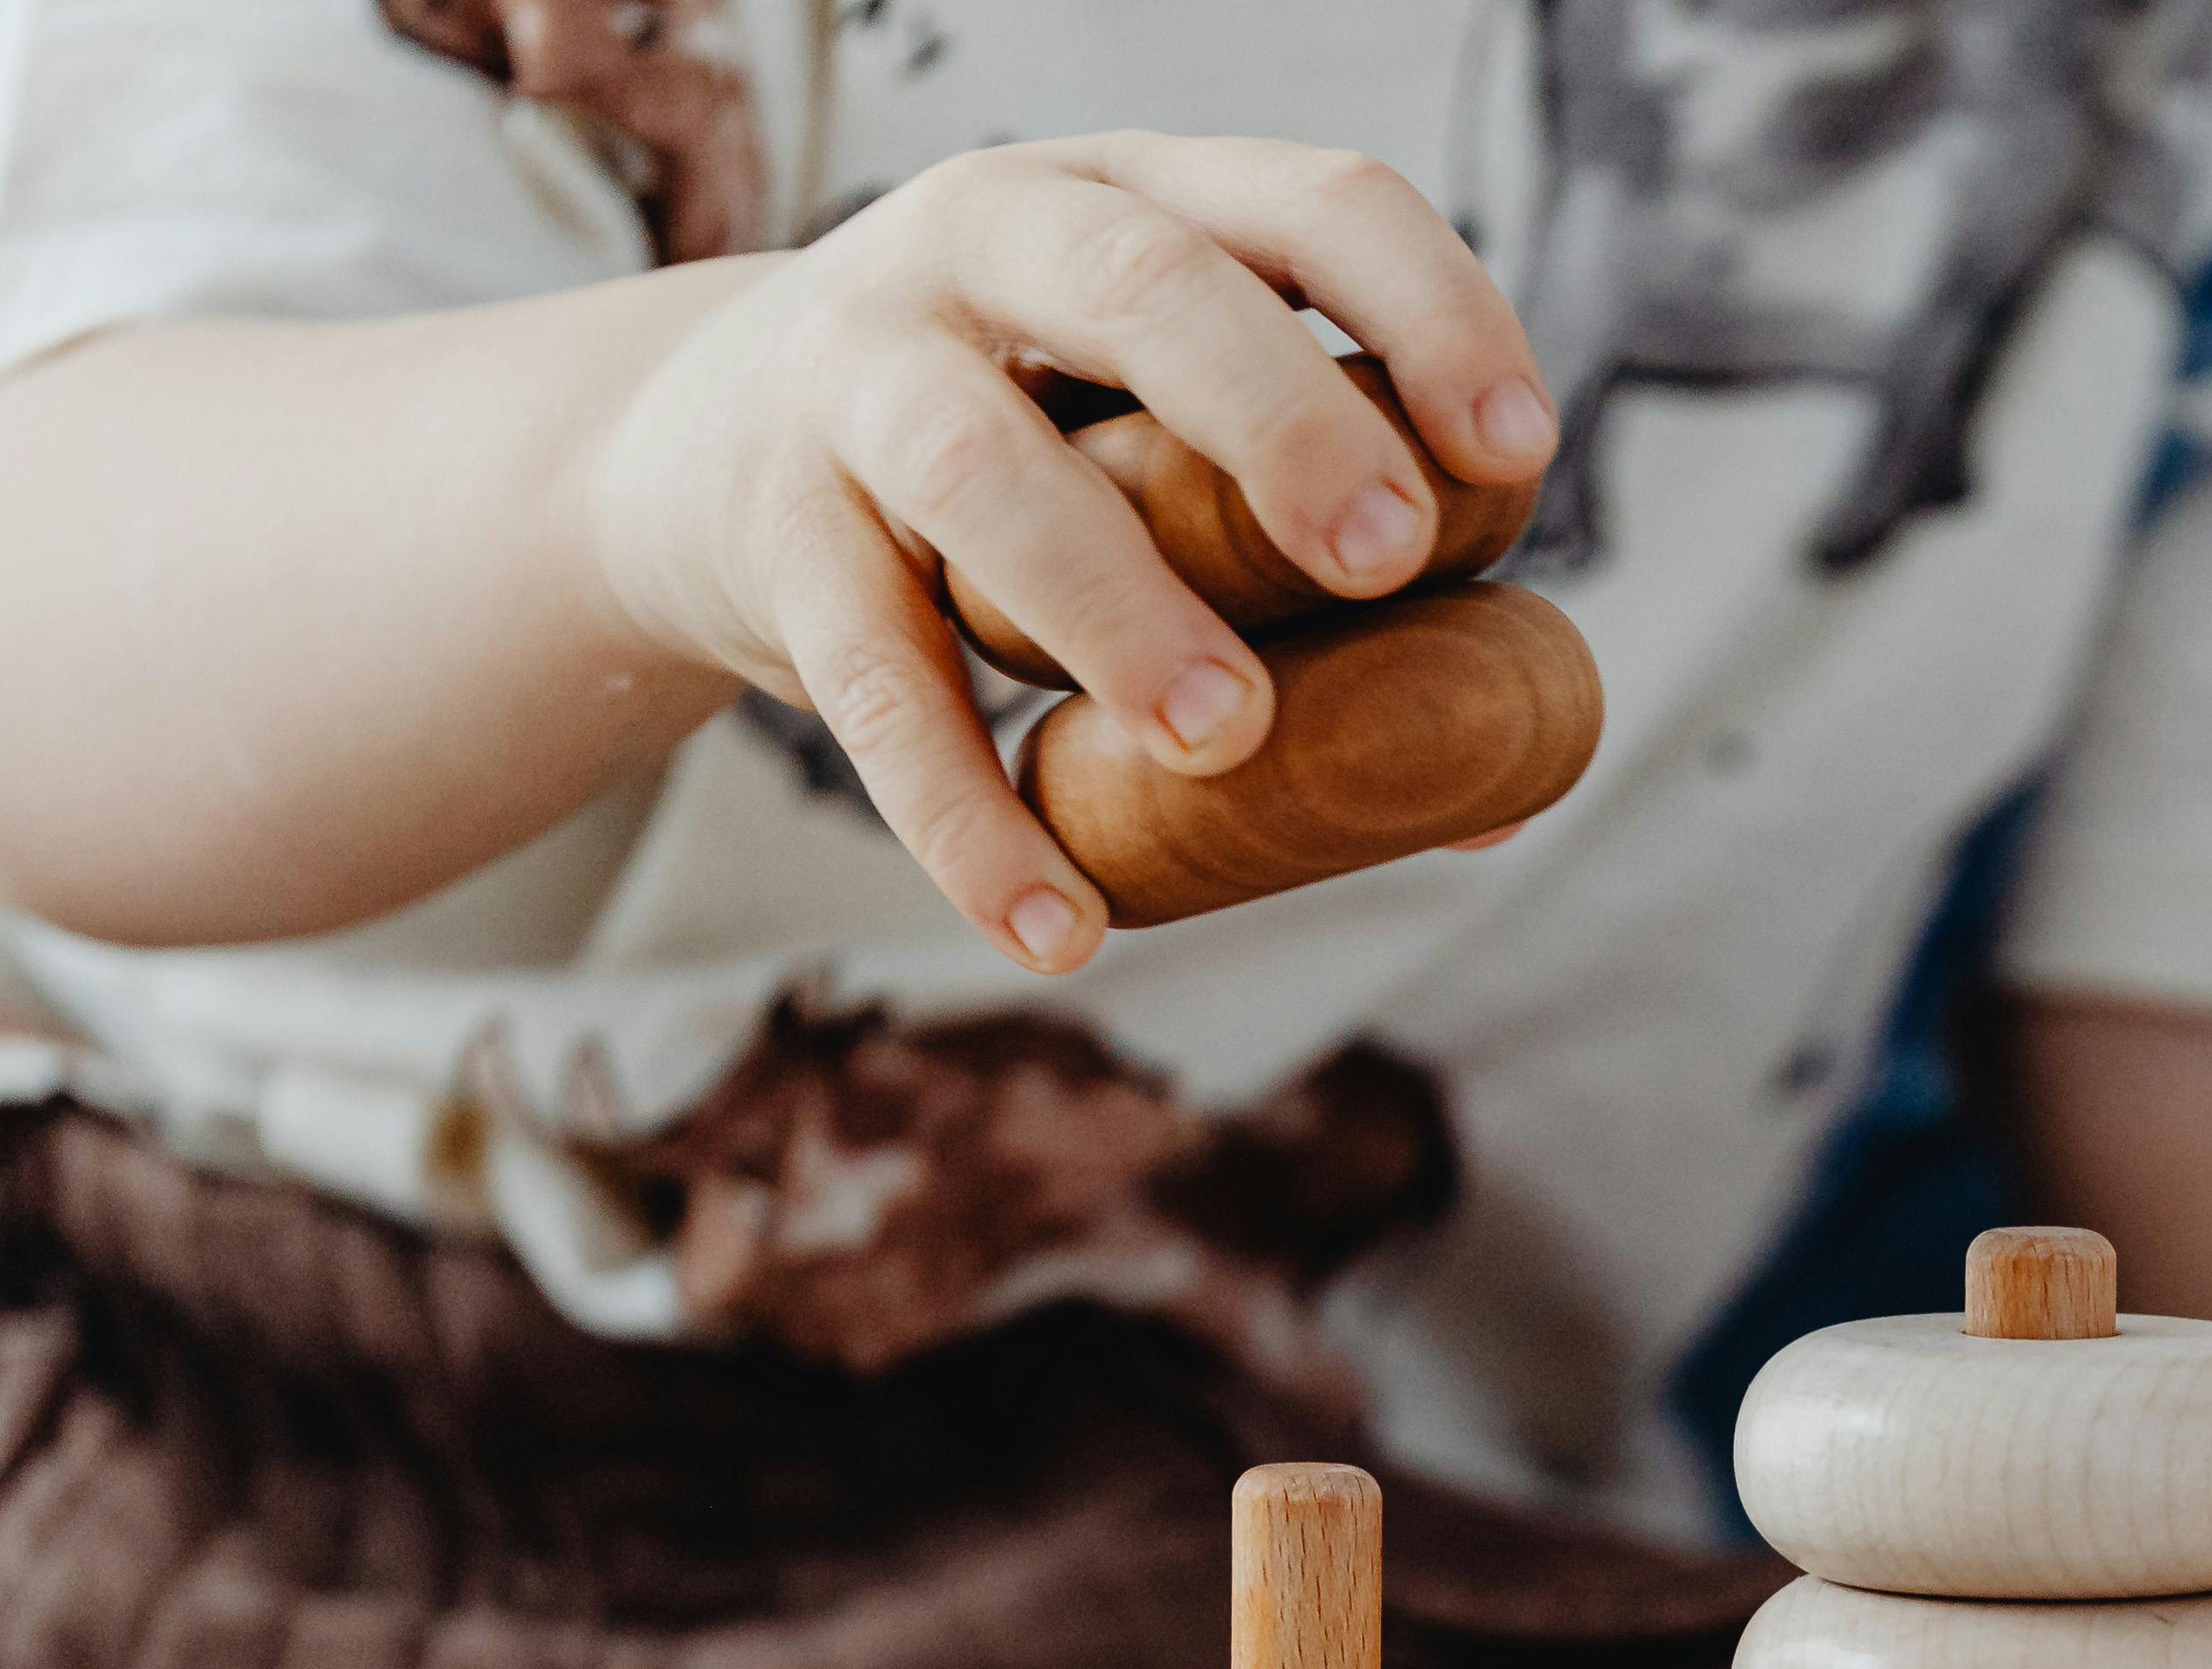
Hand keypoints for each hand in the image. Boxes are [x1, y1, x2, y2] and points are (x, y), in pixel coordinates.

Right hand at [583, 136, 1553, 971]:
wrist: (696, 451)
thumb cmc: (1010, 447)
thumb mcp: (1145, 441)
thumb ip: (1302, 571)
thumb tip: (1498, 785)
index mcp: (1136, 199)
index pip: (1310, 205)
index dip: (1428, 311)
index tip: (1515, 454)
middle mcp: (987, 241)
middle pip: (1143, 284)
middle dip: (1279, 416)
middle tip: (1384, 562)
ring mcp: (856, 372)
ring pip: (981, 466)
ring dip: (1114, 604)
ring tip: (1223, 736)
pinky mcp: (770, 527)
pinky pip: (868, 679)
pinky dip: (963, 815)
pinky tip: (1057, 925)